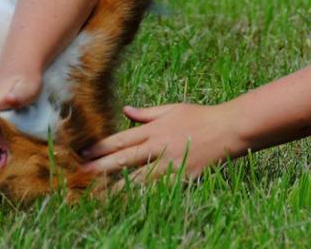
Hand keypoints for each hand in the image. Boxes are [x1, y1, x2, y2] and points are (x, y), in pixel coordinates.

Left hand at [79, 102, 243, 182]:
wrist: (228, 130)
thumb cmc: (201, 117)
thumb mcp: (172, 109)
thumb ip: (147, 113)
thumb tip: (126, 110)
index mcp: (154, 130)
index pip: (121, 139)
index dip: (101, 147)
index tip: (84, 153)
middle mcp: (158, 147)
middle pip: (124, 159)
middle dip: (101, 168)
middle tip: (82, 175)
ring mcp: (170, 164)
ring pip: (138, 179)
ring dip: (117, 186)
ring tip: (99, 194)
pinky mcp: (182, 178)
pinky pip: (159, 189)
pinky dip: (144, 196)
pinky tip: (131, 202)